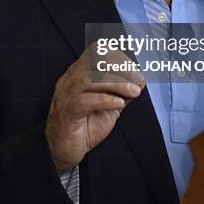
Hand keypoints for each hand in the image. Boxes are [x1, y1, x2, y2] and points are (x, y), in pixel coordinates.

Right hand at [45, 44, 144, 172]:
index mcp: (79, 74)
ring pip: (91, 80)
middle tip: (138, 80)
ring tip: (134, 91)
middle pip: (94, 63)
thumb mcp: (108, 104)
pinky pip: (84, 101)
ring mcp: (66, 96)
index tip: (135, 69)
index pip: (95, 53)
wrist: (63, 150)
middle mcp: (70, 80)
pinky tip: (119, 103)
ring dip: (117, 84)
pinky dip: (105, 100)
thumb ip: (121, 91)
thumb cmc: (85, 125)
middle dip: (120, 69)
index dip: (117, 57)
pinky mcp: (67, 113)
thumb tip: (139, 81)